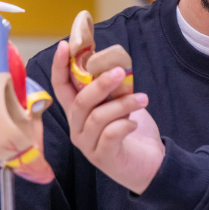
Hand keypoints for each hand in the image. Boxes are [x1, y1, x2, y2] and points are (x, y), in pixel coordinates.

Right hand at [50, 40, 163, 193]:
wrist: (149, 164)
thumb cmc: (131, 130)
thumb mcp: (119, 104)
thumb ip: (111, 88)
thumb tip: (111, 60)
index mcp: (78, 112)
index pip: (60, 87)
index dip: (59, 67)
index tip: (65, 45)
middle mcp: (78, 128)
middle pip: (80, 102)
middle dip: (100, 84)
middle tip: (121, 71)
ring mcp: (88, 144)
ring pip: (97, 118)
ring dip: (122, 104)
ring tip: (143, 98)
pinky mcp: (104, 157)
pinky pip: (109, 135)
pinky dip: (123, 124)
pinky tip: (135, 122)